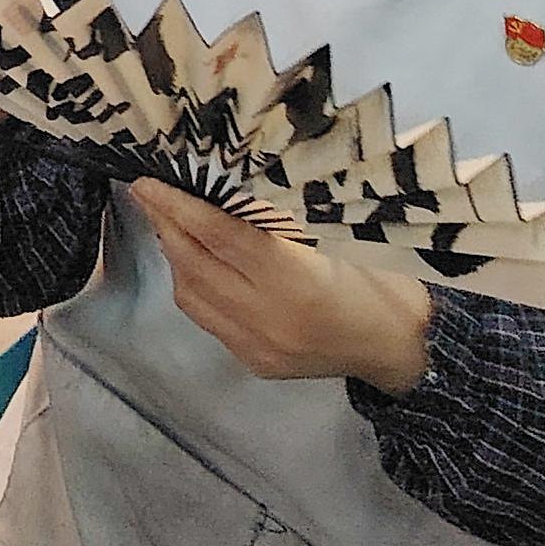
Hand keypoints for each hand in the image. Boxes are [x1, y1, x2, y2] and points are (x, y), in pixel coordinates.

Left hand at [129, 181, 433, 394]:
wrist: (398, 346)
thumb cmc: (375, 278)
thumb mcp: (333, 237)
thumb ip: (277, 222)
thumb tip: (217, 191)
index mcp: (296, 279)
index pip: (219, 235)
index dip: (179, 206)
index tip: (148, 182)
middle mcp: (270, 317)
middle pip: (196, 265)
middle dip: (165, 225)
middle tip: (146, 193)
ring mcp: (259, 346)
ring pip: (192, 296)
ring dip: (174, 256)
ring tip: (168, 221)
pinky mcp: (255, 363)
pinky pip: (207, 319)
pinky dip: (193, 286)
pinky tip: (194, 263)